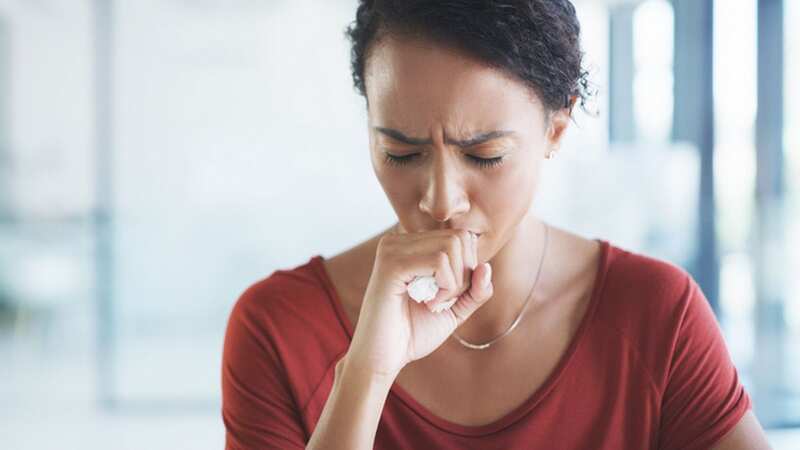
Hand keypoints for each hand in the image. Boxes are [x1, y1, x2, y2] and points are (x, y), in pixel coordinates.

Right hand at [344, 227, 493, 378]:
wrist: (381, 359)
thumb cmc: (412, 334)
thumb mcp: (454, 309)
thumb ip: (475, 290)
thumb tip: (487, 267)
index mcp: (410, 245)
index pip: (460, 237)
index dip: (468, 268)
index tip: (450, 296)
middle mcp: (398, 240)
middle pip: (459, 238)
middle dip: (464, 274)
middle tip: (445, 301)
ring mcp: (392, 249)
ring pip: (451, 246)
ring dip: (455, 282)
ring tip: (435, 304)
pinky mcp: (391, 264)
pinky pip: (439, 261)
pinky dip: (446, 287)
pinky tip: (430, 304)